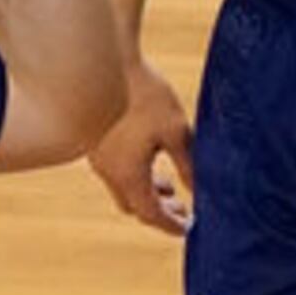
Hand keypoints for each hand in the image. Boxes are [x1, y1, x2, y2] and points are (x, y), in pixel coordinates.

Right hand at [86, 57, 195, 235]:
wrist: (103, 65)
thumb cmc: (142, 96)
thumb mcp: (176, 131)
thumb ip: (189, 164)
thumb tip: (200, 190)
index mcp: (129, 176)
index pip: (152, 214)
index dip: (172, 224)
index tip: (189, 229)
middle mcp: (110, 173)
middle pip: (135, 206)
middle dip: (160, 210)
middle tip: (183, 208)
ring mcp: (99, 159)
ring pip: (125, 188)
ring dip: (148, 191)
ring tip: (169, 183)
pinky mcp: (96, 144)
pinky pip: (117, 172)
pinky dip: (136, 175)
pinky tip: (149, 157)